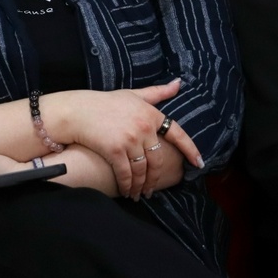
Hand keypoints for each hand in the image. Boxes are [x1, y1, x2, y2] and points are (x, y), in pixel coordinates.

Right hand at [50, 79, 202, 199]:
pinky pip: (127, 173)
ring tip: (139, 194)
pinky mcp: (115, 150)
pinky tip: (127, 191)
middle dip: (156, 178)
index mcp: (151, 114)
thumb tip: (179, 83)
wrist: (77, 111)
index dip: (190, 150)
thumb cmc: (105, 102)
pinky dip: (128, 185)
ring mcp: (130, 139)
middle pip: (158, 159)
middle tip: (152, 190)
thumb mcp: (133, 94)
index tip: (199, 163)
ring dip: (142, 185)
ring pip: (143, 170)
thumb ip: (157, 92)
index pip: (178, 134)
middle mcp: (144, 127)